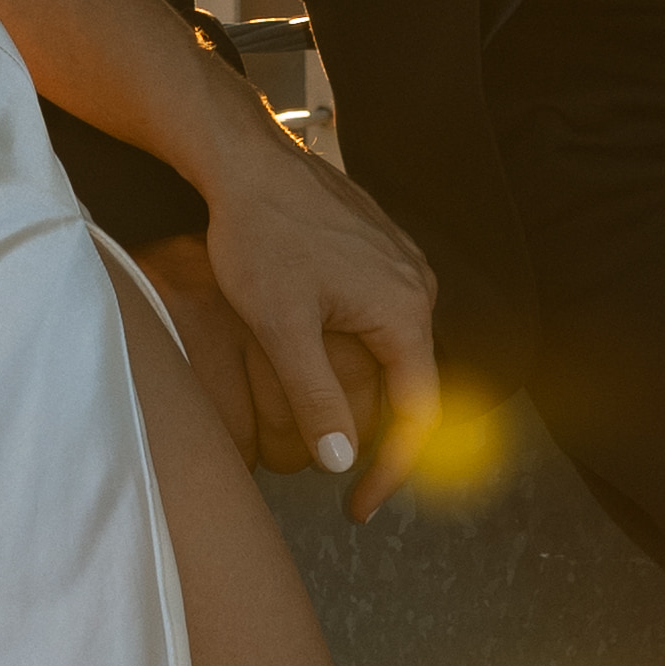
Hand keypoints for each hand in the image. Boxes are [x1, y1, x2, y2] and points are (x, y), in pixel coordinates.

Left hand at [188, 101, 442, 524]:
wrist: (246, 160)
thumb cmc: (260, 236)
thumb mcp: (282, 328)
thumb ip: (315, 397)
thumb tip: (342, 461)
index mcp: (404, 309)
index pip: (418, 412)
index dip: (393, 467)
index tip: (360, 505)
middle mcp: (417, 285)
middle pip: (411, 382)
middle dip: (379, 434)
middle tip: (340, 477)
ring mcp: (400, 262)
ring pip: (395, 350)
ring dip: (366, 392)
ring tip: (326, 427)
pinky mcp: (378, 248)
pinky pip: (382, 317)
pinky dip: (359, 353)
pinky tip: (320, 365)